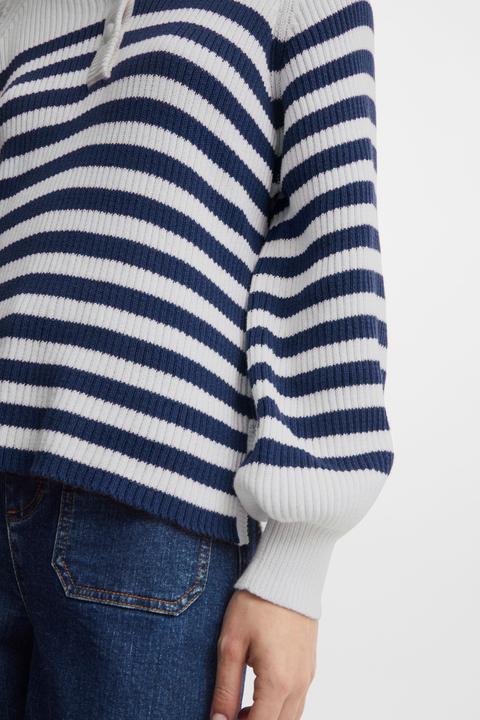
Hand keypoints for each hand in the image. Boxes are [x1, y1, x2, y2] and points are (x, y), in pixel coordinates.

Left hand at [210, 589, 317, 719]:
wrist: (287, 574)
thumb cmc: (256, 604)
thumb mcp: (231, 644)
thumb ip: (226, 688)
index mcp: (277, 683)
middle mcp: (298, 685)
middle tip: (229, 715)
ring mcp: (307, 676)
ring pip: (291, 718)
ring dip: (267, 719)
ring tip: (241, 708)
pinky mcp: (310, 666)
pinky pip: (298, 701)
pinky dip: (280, 708)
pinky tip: (260, 695)